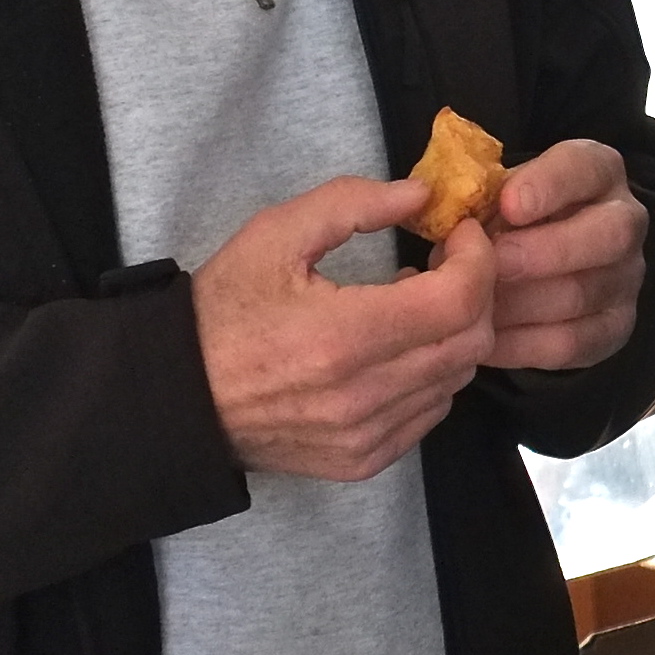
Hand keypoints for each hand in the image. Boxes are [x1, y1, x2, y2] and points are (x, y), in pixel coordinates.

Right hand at [189, 175, 496, 481]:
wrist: (178, 396)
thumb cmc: (222, 311)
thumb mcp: (274, 235)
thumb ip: (352, 204)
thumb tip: (423, 195)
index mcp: (342, 336)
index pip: (458, 300)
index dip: (477, 259)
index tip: (461, 234)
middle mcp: (362, 395)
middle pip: (471, 341)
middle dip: (475, 292)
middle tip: (446, 263)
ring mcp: (365, 436)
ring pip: (457, 378)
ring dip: (454, 334)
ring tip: (414, 304)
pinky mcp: (362, 460)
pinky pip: (430, 413)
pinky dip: (432, 375)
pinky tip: (397, 348)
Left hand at [479, 138, 649, 373]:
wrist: (541, 262)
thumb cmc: (511, 219)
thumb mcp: (498, 194)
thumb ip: (482, 200)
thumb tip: (453, 231)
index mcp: (598, 172)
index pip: (586, 167)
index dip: (549, 185)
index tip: (508, 204)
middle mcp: (624, 221)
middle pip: (608, 235)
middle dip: (547, 250)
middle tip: (495, 263)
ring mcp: (625, 278)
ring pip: (583, 294)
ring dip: (521, 303)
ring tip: (475, 305)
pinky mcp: (615, 327)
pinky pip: (572, 343)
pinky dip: (522, 345)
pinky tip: (485, 340)